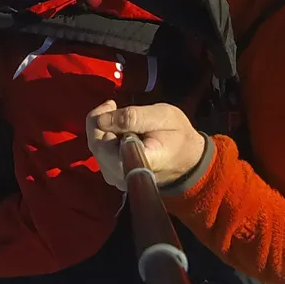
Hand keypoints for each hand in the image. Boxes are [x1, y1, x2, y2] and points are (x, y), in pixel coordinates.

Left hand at [85, 101, 206, 190]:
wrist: (188, 160)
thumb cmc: (177, 136)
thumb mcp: (162, 116)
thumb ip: (132, 117)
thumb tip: (102, 119)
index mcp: (137, 161)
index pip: (102, 146)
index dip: (99, 124)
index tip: (112, 104)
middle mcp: (123, 175)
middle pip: (96, 147)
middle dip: (99, 121)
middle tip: (113, 105)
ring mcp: (118, 179)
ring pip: (96, 150)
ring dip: (102, 129)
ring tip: (119, 116)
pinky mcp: (116, 177)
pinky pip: (101, 155)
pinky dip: (105, 138)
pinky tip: (119, 130)